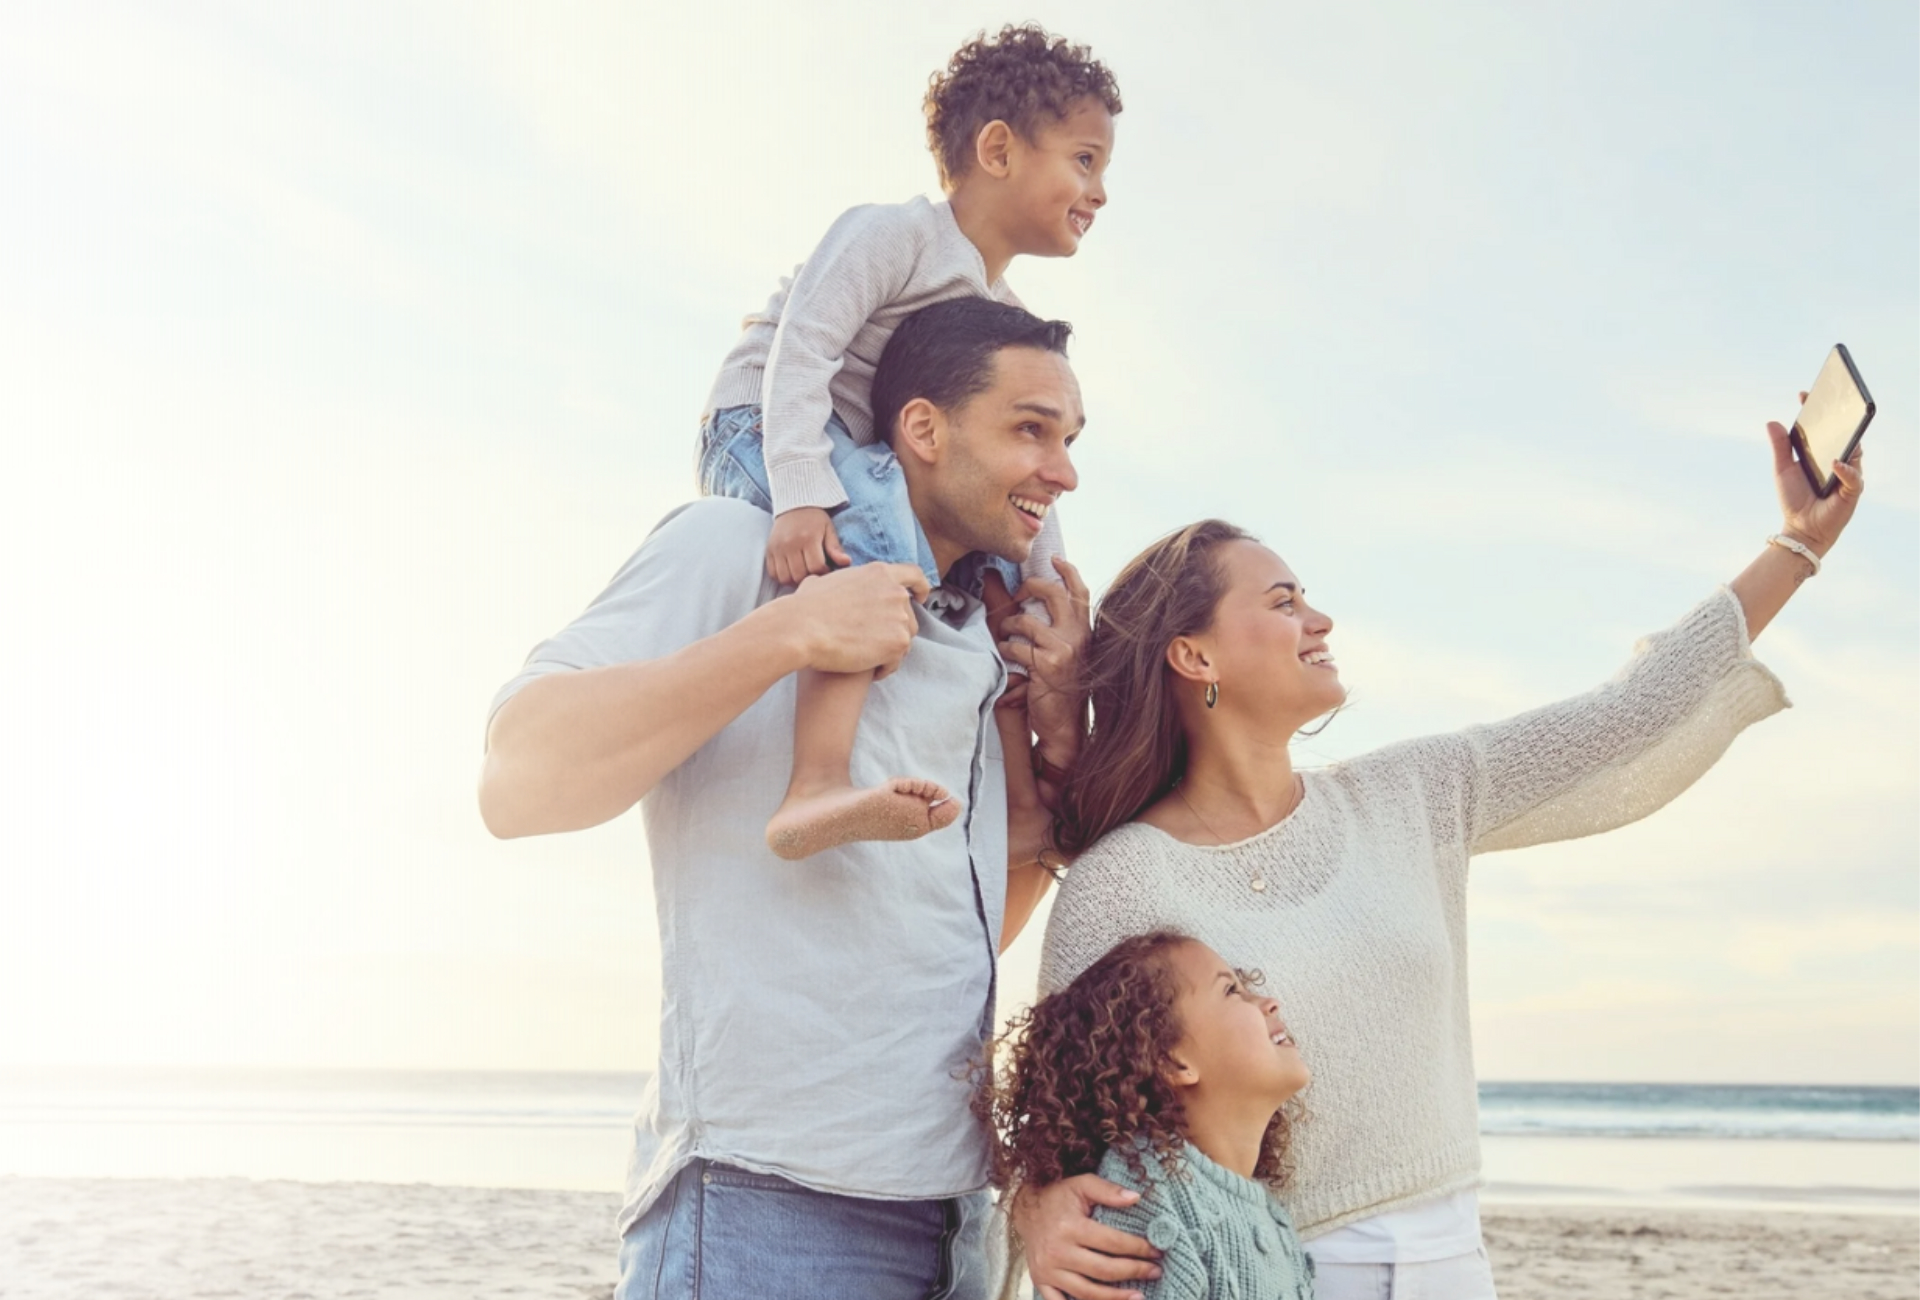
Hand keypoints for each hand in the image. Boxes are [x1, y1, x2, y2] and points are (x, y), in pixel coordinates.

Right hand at [766, 507, 850, 586]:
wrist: (794, 505)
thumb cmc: (815, 519)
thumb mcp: (828, 529)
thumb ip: (835, 548)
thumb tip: (847, 562)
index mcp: (808, 538)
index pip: (816, 567)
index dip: (823, 572)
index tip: (826, 567)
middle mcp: (790, 544)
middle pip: (800, 575)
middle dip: (809, 577)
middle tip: (814, 571)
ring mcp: (778, 548)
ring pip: (785, 578)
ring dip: (795, 580)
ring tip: (803, 572)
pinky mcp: (769, 550)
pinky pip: (773, 573)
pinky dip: (782, 577)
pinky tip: (791, 571)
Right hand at [785, 562, 928, 678]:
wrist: (802, 629)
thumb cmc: (804, 607)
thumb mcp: (823, 581)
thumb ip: (838, 582)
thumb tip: (822, 583)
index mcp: (879, 574)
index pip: (913, 575)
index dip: (921, 587)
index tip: (921, 598)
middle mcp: (895, 592)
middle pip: (910, 615)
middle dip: (897, 630)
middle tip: (876, 643)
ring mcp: (899, 617)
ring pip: (905, 639)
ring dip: (890, 650)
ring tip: (868, 659)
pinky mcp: (897, 642)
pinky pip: (897, 660)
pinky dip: (885, 667)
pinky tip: (870, 671)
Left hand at [997, 558, 1092, 771]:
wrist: (1065, 726)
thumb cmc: (1060, 690)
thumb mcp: (1062, 654)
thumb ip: (1051, 628)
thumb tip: (1030, 602)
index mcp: (1084, 632)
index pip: (1080, 592)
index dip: (1067, 571)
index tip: (1054, 559)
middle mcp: (1078, 636)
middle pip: (1053, 593)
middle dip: (1030, 586)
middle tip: (1018, 592)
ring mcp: (1064, 649)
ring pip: (1025, 620)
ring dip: (1007, 625)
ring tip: (1005, 637)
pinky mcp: (1047, 664)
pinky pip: (1015, 646)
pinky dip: (1004, 650)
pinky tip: (1006, 659)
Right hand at [1011, 1176, 1162, 1299]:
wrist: (1025, 1207)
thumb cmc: (1058, 1196)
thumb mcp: (1081, 1184)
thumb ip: (1108, 1190)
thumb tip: (1136, 1198)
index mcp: (1070, 1227)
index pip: (1112, 1243)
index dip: (1138, 1249)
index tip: (1157, 1251)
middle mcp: (1057, 1251)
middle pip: (1104, 1270)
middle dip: (1134, 1272)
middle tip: (1155, 1271)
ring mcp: (1048, 1270)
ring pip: (1088, 1293)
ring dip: (1116, 1298)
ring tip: (1139, 1296)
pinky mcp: (1041, 1282)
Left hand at [1769, 390, 1863, 557]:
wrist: (1800, 527)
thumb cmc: (1795, 499)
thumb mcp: (1784, 469)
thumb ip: (1781, 447)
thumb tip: (1772, 422)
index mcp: (1824, 454)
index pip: (1825, 428)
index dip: (1815, 411)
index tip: (1803, 395)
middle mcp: (1839, 462)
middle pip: (1845, 436)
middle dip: (1839, 419)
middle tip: (1831, 402)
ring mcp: (1847, 475)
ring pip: (1854, 453)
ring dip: (1847, 441)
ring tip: (1840, 428)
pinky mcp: (1851, 492)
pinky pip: (1853, 477)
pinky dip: (1845, 469)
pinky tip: (1835, 463)